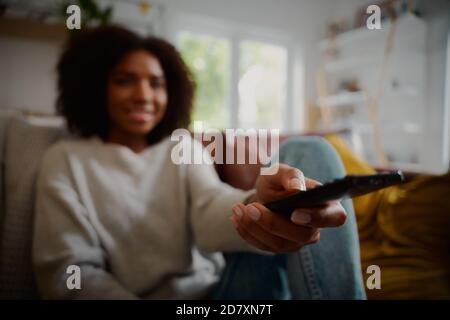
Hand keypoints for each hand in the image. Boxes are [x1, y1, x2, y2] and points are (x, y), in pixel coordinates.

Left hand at [230, 164, 346, 252]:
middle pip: (302, 235)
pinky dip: (247, 232)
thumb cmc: (278, 182)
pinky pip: (263, 247)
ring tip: (237, 209)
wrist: (264, 195)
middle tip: (251, 208)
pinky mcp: (279, 248)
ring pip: (279, 244)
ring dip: (254, 227)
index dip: (317, 218)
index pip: (334, 217)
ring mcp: (297, 242)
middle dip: (273, 223)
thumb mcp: (280, 172)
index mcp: (326, 206)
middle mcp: (314, 228)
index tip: (295, 213)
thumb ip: (290, 175)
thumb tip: (296, 187)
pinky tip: (235, 217)